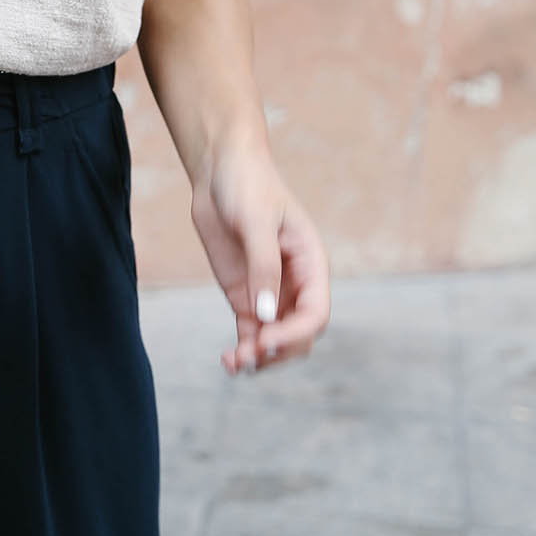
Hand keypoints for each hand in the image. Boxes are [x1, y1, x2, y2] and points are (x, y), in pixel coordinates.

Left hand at [189, 138, 330, 375]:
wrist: (220, 171)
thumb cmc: (247, 186)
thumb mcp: (256, 222)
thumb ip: (263, 268)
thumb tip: (266, 315)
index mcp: (311, 264)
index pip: (316, 313)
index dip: (296, 333)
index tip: (267, 341)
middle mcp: (295, 283)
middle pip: (299, 334)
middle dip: (278, 352)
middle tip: (249, 357)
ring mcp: (269, 292)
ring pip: (275, 339)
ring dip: (260, 357)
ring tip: (234, 364)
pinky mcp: (245, 294)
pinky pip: (251, 332)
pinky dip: (244, 349)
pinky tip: (229, 361)